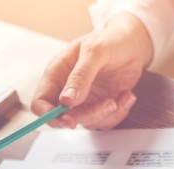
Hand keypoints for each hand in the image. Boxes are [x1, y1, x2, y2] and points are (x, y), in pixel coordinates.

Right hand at [31, 13, 151, 129]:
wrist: (133, 42)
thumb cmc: (110, 40)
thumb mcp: (94, 51)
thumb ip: (80, 76)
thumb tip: (66, 101)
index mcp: (57, 73)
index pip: (40, 102)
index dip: (49, 116)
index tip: (69, 120)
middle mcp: (68, 90)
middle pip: (66, 117)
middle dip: (89, 115)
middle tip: (110, 103)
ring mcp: (84, 100)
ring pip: (88, 123)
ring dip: (108, 114)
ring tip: (123, 95)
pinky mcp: (100, 106)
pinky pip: (105, 122)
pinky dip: (119, 113)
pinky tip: (127, 95)